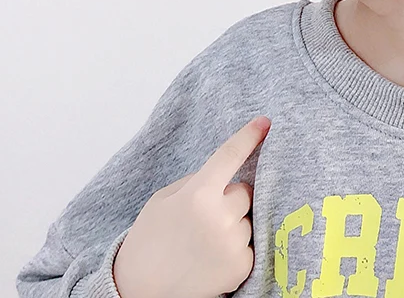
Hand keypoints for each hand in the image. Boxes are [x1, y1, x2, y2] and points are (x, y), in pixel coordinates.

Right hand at [113, 115, 271, 297]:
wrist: (139, 293)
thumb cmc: (149, 240)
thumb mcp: (164, 200)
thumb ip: (197, 181)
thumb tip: (227, 173)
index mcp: (198, 194)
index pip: (230, 155)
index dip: (249, 136)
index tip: (265, 123)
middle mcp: (220, 217)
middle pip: (244, 192)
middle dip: (230, 198)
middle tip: (205, 216)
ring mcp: (232, 244)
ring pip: (248, 218)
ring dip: (233, 224)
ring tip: (204, 242)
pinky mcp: (240, 267)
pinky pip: (250, 243)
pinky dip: (236, 247)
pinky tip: (212, 257)